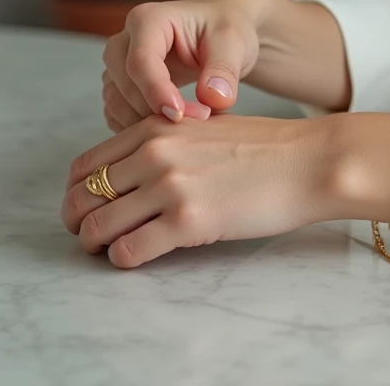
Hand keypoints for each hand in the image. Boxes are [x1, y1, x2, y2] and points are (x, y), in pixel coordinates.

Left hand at [61, 114, 335, 267]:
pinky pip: (129, 251)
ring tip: (112, 251)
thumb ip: (169, 143)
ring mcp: (169, 187)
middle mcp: (154, 154)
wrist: (311, 161)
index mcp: (156, 128)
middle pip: (83, 197)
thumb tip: (139, 171)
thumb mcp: (208, 130)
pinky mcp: (187, 221)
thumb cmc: (271, 149)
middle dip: (79, 223)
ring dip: (97, 246)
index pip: (86, 165)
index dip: (78, 194)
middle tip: (91, 238)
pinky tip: (141, 257)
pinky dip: (124, 260)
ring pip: (98, 227)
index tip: (89, 209)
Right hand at [101, 0, 273, 130]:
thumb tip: (213, 99)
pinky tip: (170, 129)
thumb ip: (224, 70)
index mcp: (149, 19)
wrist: (221, 36)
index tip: (179, 115)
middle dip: (155, 109)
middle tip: (197, 120)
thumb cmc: (226, 31)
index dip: (157, 91)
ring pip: (115, 101)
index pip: (141, 61)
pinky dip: (136, 127)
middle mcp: (125, 39)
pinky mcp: (118, 85)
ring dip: (145, 121)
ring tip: (189, 125)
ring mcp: (118, 64)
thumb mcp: (234, 43)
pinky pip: (115, 112)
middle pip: (124, 83)